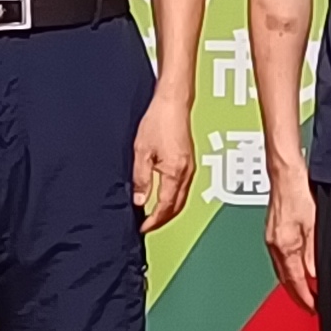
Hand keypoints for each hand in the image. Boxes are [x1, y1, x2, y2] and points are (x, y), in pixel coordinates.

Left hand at [132, 94, 194, 231]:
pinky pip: (183, 188)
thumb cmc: (159, 121)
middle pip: (177, 207)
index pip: (165, 207)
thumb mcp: (141, 152)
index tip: (142, 227)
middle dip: (162, 220)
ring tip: (152, 215)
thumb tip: (139, 200)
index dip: (153, 220)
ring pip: (181, 199)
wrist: (173, 102)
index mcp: (175, 173)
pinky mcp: (189, 162)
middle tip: (147, 226)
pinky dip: (173, 198)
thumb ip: (141, 179)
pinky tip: (162, 197)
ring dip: (168, 210)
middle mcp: (187, 173)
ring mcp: (190, 168)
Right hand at [263, 160, 318, 306]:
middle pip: (285, 280)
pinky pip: (280, 260)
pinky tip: (296, 270)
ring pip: (282, 271)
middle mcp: (275, 245)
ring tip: (304, 293)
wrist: (285, 174)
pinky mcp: (272, 233)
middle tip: (310, 307)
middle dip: (297, 296)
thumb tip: (315, 274)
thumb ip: (314, 252)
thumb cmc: (298, 192)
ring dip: (292, 284)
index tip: (314, 308)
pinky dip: (288, 270)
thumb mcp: (314, 224)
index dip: (305, 297)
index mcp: (285, 246)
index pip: (295, 281)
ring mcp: (271, 239)